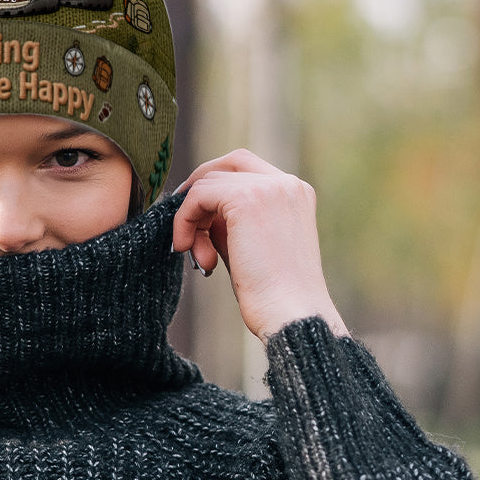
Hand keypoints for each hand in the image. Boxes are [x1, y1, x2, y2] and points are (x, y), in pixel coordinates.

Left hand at [172, 149, 347, 342]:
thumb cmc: (271, 293)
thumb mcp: (249, 244)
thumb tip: (196, 209)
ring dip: (192, 218)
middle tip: (185, 225)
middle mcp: (286, 183)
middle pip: (227, 165)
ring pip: (207, 183)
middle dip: (199, 192)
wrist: (290, 315)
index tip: (197, 217)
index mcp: (295, 193)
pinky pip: (198, 196)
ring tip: (199, 257)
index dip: (214, 186)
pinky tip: (186, 248)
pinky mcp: (247, 199)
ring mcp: (269, 188)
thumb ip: (228, 220)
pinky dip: (184, 220)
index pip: (246, 167)